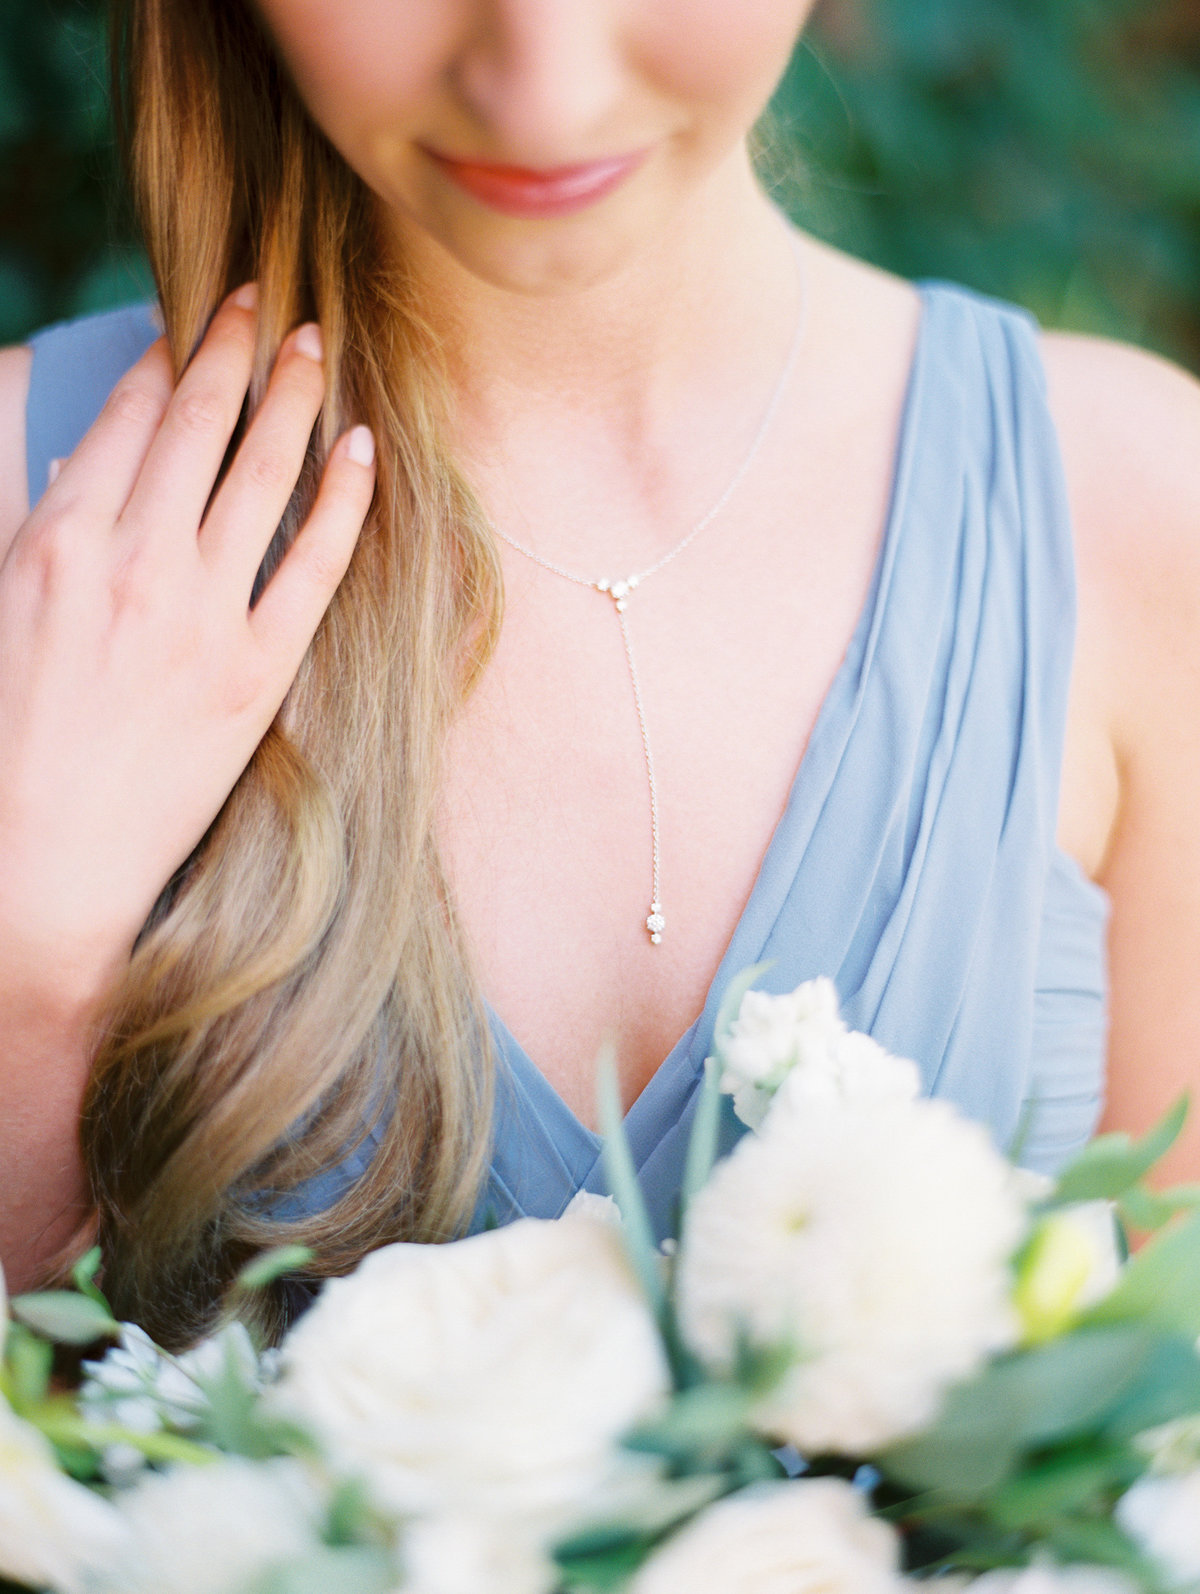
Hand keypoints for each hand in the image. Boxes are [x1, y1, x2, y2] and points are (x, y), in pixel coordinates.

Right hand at [0, 284, 375, 1006]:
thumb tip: (63, 457)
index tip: (195, 327)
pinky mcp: (256, 673)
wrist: (37, 864)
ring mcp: (201, 615)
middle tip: (266, 299)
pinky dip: (343, 500)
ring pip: (262, 474)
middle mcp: (134, 561)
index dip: (169, 360)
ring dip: (295, 396)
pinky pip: (315, 565)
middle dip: (236, 347)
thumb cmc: (0, 743)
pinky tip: (361, 449)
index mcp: (56, 540)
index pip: (127, 418)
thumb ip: (29, 524)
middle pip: (200, 425)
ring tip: (319, 346)